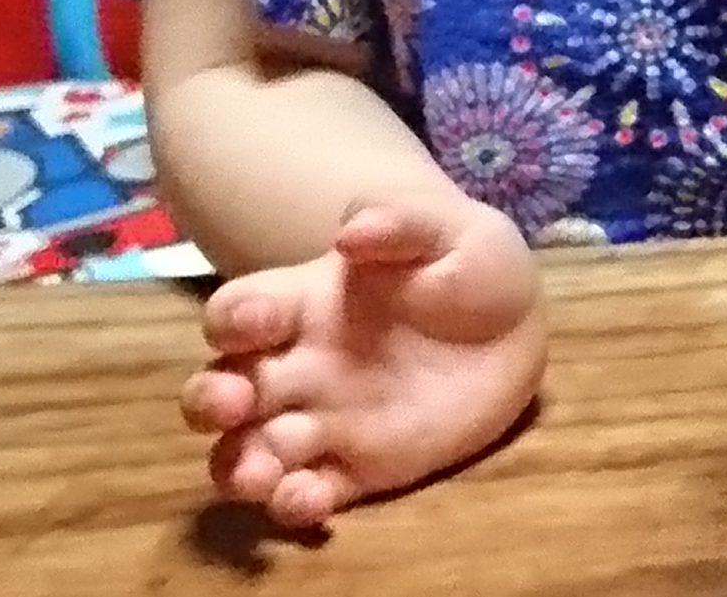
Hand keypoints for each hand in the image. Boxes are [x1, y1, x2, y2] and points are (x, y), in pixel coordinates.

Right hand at [178, 194, 546, 528]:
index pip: (238, 312)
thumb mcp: (450, 230)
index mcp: (303, 304)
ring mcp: (323, 421)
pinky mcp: (358, 467)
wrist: (516, 329)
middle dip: (209, 401)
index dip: (233, 320)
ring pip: (248, 452)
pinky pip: (308, 494)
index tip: (257, 325)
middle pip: (218, 390)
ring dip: (239, 467)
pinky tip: (309, 499)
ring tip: (259, 472)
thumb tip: (351, 232)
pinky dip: (294, 504)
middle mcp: (297, 367)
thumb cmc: (470, 267)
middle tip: (232, 404)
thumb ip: (400, 221)